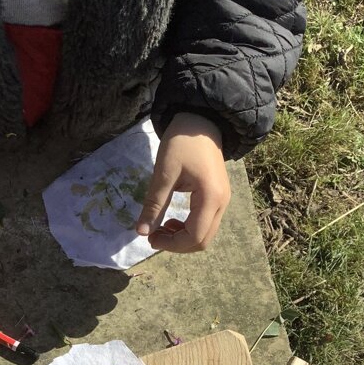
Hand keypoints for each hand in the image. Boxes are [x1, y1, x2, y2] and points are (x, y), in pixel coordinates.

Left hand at [136, 112, 230, 251]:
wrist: (201, 120)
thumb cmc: (182, 142)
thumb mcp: (164, 173)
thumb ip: (154, 204)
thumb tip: (141, 232)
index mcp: (211, 197)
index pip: (195, 236)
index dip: (172, 244)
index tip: (150, 237)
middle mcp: (222, 203)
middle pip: (203, 240)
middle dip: (177, 244)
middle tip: (154, 235)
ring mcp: (222, 201)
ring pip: (205, 234)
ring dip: (183, 238)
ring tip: (161, 227)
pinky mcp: (218, 197)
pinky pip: (206, 223)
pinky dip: (189, 228)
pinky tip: (173, 220)